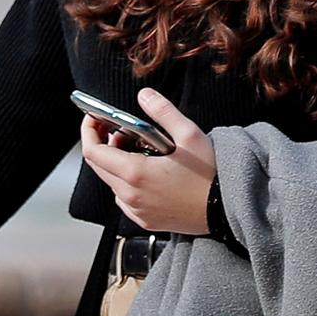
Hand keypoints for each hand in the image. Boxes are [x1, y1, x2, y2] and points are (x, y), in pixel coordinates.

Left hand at [80, 88, 214, 233]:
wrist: (227, 211)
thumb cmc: (211, 175)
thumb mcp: (189, 135)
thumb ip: (163, 112)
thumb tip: (144, 95)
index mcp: (135, 174)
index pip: (93, 152)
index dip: (89, 130)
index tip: (94, 117)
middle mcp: (130, 196)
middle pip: (98, 166)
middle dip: (103, 143)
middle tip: (120, 129)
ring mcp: (136, 211)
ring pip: (111, 182)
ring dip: (116, 162)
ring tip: (138, 149)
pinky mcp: (144, 220)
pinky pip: (124, 197)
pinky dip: (127, 181)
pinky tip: (148, 171)